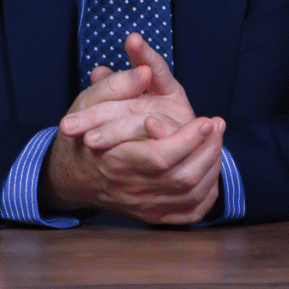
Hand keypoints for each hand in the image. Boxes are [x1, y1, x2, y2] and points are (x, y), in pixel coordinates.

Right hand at [43, 35, 223, 223]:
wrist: (71, 176)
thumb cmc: (82, 134)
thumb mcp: (88, 103)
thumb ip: (116, 85)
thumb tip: (145, 72)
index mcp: (114, 161)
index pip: (160, 157)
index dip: (188, 140)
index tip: (205, 120)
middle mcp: (131, 188)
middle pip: (182, 178)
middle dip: (208, 149)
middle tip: (217, 124)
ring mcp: (144, 206)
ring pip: (191, 195)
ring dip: (212, 166)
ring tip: (217, 140)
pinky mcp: (153, 216)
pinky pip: (190, 212)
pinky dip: (208, 193)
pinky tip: (210, 170)